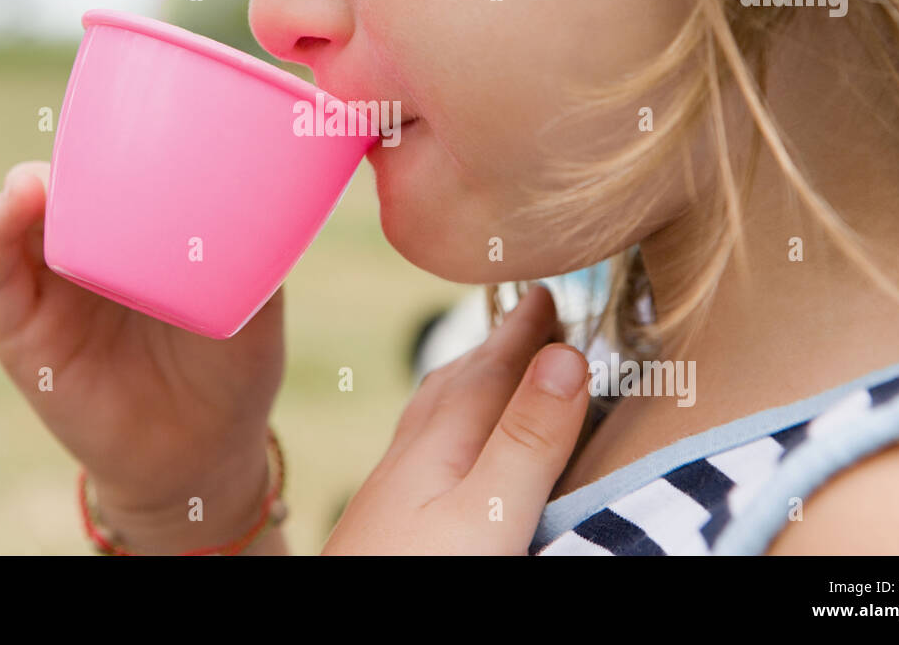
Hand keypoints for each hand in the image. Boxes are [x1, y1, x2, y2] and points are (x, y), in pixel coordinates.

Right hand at [0, 161, 284, 550]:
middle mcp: (89, 250)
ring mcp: (49, 285)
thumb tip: (279, 177)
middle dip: (71, 153)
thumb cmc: (231, 371)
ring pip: (19, 217)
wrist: (201, 457)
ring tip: (44, 178)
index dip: (112, 133)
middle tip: (97, 137)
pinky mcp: (19, 329)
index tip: (135, 106)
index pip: (112, 167)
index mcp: (139, 234)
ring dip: (25, 187)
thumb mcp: (255, 300)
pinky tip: (13, 206)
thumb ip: (257, 248)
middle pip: (64, 182)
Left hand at [321, 285, 589, 554]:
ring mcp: (394, 487)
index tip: (549, 288)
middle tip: (529, 315)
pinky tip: (445, 450)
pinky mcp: (387, 522)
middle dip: (498, 345)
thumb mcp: (487, 510)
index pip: (492, 366)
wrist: (332, 630)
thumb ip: (527, 437)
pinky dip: (450, 424)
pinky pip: (427, 445)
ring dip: (471, 380)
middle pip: (459, 380)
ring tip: (493, 367)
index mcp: (440, 439)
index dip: (525, 328)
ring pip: (436, 412)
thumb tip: (566, 353)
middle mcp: (411, 453)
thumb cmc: (415, 578)